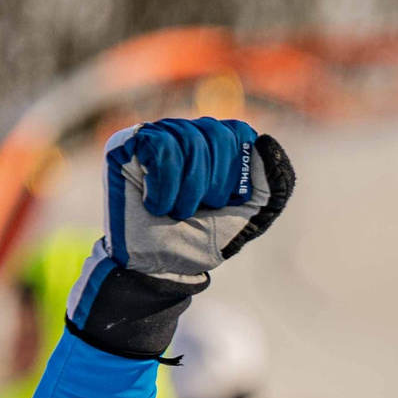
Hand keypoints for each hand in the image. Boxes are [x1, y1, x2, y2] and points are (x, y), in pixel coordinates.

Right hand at [66, 118, 295, 359]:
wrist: (159, 265)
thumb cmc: (200, 239)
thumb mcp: (248, 214)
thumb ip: (270, 182)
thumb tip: (267, 142)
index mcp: (217, 146)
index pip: (237, 131)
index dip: (234, 170)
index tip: (224, 201)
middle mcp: (187, 133)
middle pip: (214, 134)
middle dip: (212, 183)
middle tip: (197, 210)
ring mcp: (156, 135)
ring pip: (187, 139)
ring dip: (187, 190)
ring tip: (175, 211)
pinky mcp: (127, 144)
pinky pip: (159, 146)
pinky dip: (164, 184)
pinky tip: (156, 204)